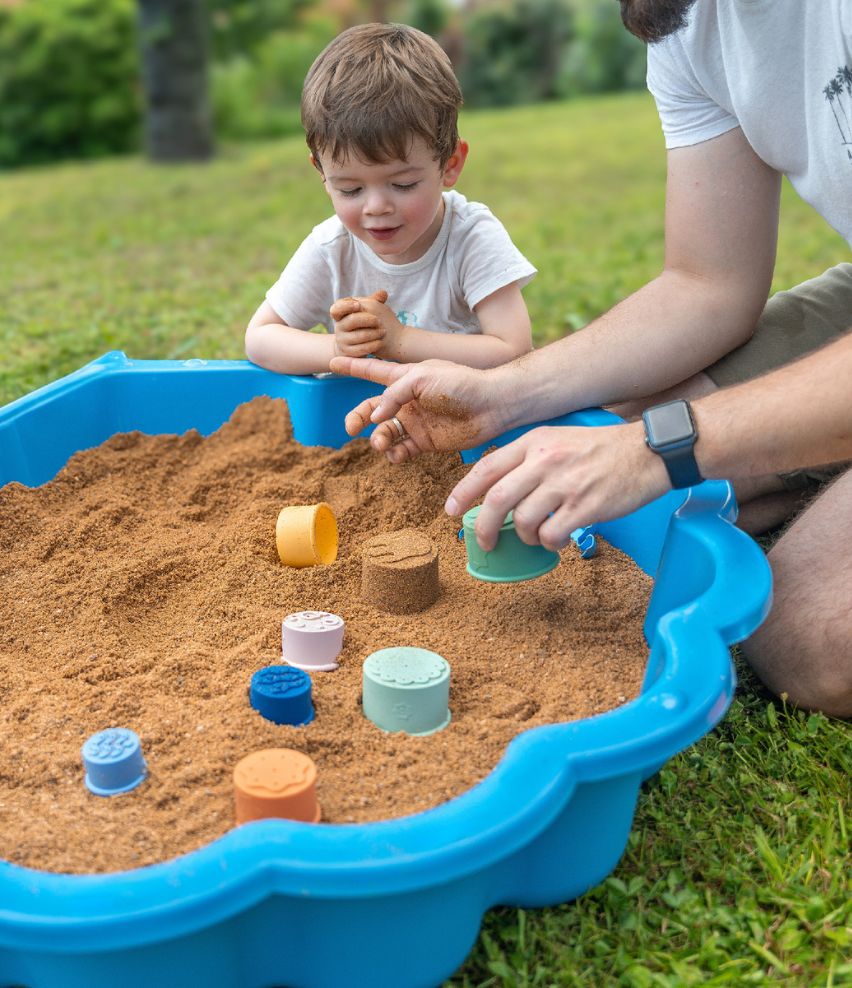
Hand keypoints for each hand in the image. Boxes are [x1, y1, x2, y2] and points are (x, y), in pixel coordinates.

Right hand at [328, 355, 508, 463]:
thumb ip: (395, 393)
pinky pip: (400, 450)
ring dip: (377, 439)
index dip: (353, 368)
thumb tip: (375, 419)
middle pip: (372, 409)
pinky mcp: (425, 442)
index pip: (373, 371)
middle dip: (357, 417)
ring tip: (381, 444)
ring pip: (383, 433)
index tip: (332, 362)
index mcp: (405, 378)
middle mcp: (407, 401)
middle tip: (351, 428)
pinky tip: (395, 454)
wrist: (491, 406)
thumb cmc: (461, 383)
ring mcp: (415, 422)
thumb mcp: (423, 377)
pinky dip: (393, 454)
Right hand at [330, 289, 404, 358]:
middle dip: (367, 319)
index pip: (336, 309)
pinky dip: (373, 345)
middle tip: (378, 320)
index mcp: (340, 315)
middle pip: (351, 321)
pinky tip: (380, 342)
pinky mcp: (349, 353)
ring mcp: (342, 341)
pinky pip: (361, 349)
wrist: (357, 345)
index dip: (346, 306)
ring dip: (373, 333)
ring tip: (383, 331)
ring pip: (359, 336)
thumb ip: (373, 301)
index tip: (359, 305)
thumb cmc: (363, 324)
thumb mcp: (366, 311)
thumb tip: (383, 293)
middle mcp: (339, 327)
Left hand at [444, 421, 670, 550]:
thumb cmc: (602, 449)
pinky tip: (558, 539)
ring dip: (523, 536)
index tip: (450, 509)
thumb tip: (499, 488)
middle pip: (498, 499)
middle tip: (483, 541)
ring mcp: (565, 484)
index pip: (487, 468)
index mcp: (535, 442)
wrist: (648, 452)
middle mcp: (545, 460)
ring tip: (536, 535)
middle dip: (483, 526)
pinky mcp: (585, 506)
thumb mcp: (558, 438)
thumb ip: (529, 458)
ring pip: (523, 521)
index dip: (463, 491)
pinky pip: (550, 534)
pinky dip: (549, 543)